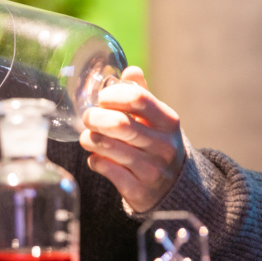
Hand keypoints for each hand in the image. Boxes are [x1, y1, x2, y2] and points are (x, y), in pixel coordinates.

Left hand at [79, 66, 185, 212]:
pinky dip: (94, 160)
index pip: (138, 98)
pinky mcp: (138, 190)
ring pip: (107, 147)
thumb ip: (142, 94)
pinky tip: (97, 157)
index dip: (112, 95)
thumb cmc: (157, 144)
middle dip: (95, 117)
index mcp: (168, 121)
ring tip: (88, 136)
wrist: (173, 188)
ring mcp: (152, 170)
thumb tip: (130, 70)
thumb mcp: (157, 119)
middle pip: (119, 124)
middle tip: (88, 117)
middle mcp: (163, 145)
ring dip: (89, 139)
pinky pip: (104, 168)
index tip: (102, 98)